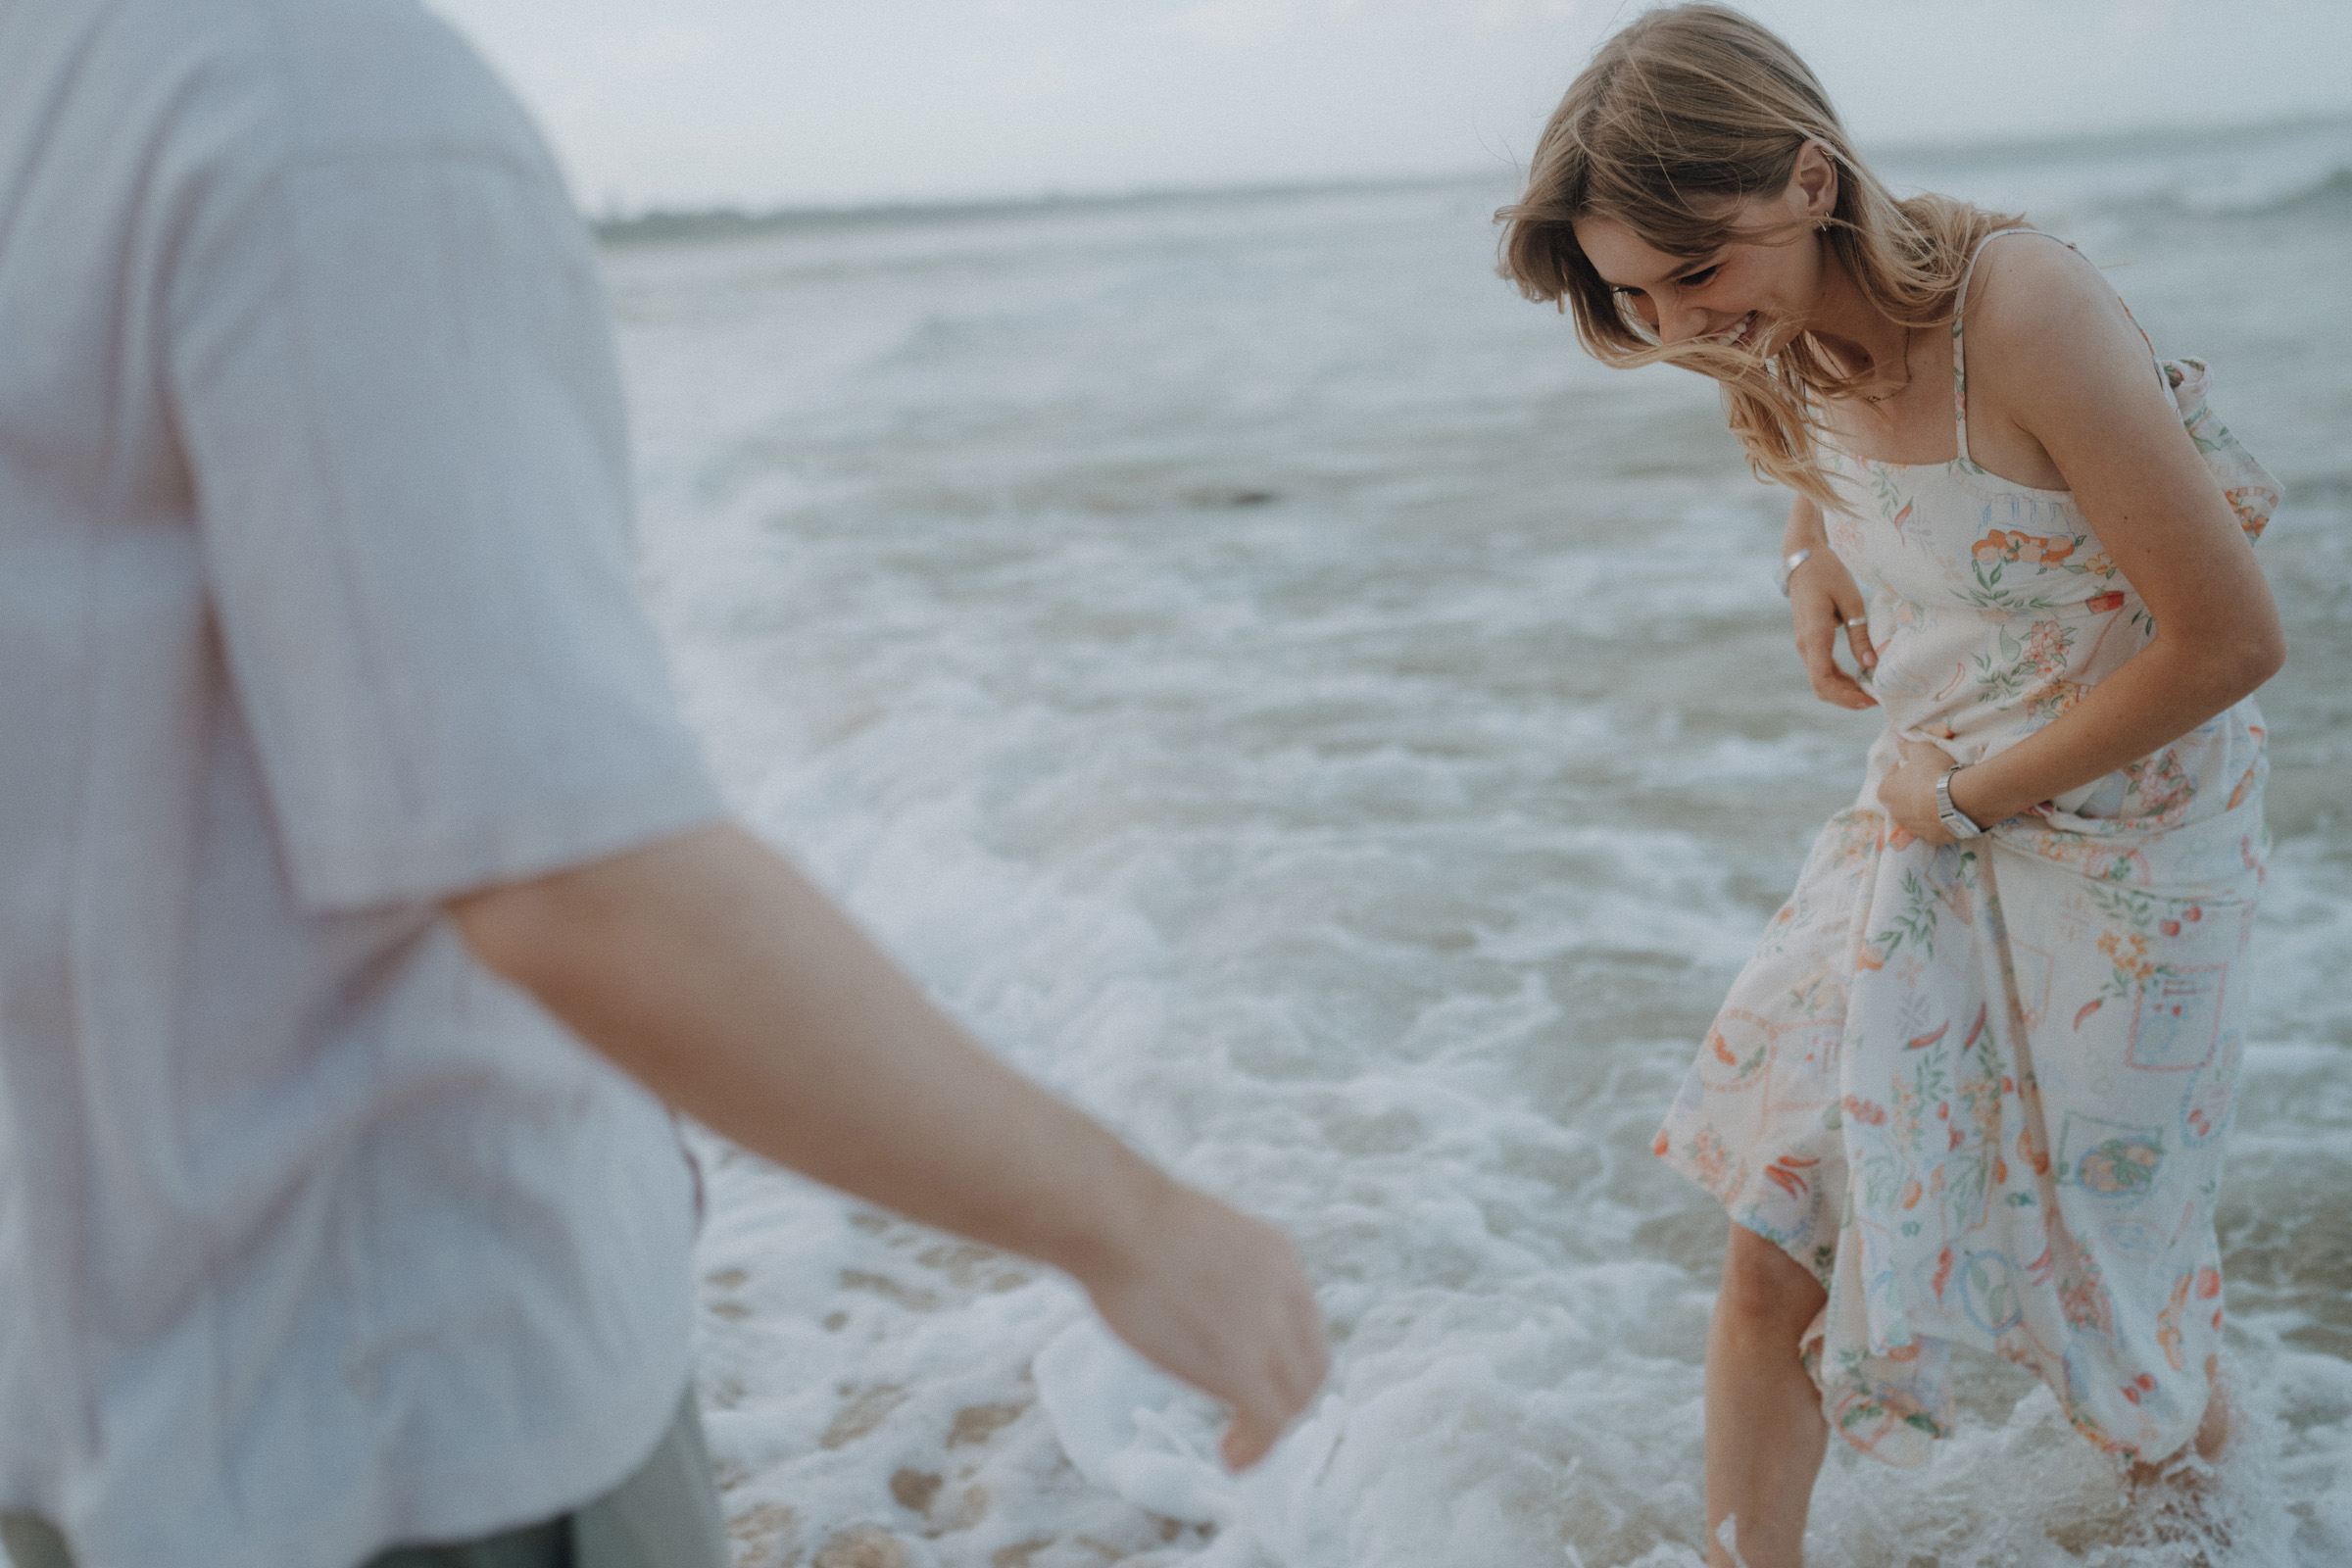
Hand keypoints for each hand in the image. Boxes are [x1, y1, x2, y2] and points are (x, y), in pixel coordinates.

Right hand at [1081, 1181, 1328, 1469]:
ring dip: (1271, 1430)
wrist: (1114, 1217)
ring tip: (1236, 1447)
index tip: (1253, 1378)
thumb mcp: (1193, 1237)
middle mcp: (1286, 1288)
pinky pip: (1270, 1422)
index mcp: (1275, 1254)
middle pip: (1312, 1364)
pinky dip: (1256, 1449)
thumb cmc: (1125, 1221)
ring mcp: (1268, 1328)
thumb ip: (1211, 1272)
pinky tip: (1230, 1457)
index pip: (1304, 1323)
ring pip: (1297, 1398)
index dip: (1284, 1360)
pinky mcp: (1244, 1365)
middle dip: (1286, 1400)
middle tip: (1247, 1420)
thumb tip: (1189, 1292)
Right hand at [1789, 550, 1876, 708]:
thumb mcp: (1851, 600)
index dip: (1845, 696)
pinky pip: (1822, 668)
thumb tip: (1871, 663)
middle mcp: (1806, 645)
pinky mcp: (1810, 641)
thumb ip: (1859, 634)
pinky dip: (1840, 678)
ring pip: (1821, 680)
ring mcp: (1805, 644)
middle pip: (1821, 686)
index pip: (1822, 680)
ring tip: (1871, 689)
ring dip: (1844, 690)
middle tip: (1876, 699)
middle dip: (1847, 698)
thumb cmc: (1827, 573)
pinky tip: (1859, 676)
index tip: (1868, 700)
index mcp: (1814, 636)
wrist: (1802, 559)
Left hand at [1878, 736, 1958, 846]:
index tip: (1919, 763)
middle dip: (1914, 788)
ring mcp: (1913, 829)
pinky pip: (1935, 826)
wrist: (1958, 801)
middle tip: (1932, 778)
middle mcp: (1894, 814)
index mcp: (1885, 792)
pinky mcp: (1932, 839)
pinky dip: (1941, 819)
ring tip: (1945, 794)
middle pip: (1904, 797)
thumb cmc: (1933, 772)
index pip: (1893, 775)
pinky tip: (1952, 809)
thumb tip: (1898, 739)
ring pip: (1918, 814)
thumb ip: (1908, 746)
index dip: (1906, 766)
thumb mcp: (1922, 751)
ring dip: (1927, 805)